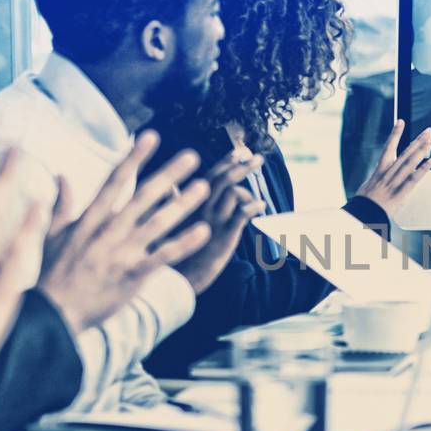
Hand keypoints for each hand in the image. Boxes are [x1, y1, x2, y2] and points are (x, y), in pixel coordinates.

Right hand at [39, 131, 213, 333]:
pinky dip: (184, 243)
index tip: (151, 137)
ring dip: (183, 204)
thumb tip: (61, 175)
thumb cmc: (50, 274)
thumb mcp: (51, 234)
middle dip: (169, 174)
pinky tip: (204, 231)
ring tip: (204, 187)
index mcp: (90, 218)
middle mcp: (108, 230)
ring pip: (159, 222)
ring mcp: (122, 252)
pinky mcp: (133, 275)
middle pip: (144, 195)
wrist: (51, 313)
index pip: (115, 180)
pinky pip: (164, 255)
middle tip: (192, 156)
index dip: (134, 157)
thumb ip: (61, 203)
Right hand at [172, 124, 268, 291]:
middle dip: (241, 164)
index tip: (241, 151)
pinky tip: (262, 205)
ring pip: (232, 191)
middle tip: (257, 156)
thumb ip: (172, 203)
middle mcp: (200, 208)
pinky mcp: (223, 236)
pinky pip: (241, 215)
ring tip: (259, 177)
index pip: (211, 175)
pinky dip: (253, 207)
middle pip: (223, 178)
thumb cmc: (174, 252)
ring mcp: (212, 221)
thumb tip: (169, 186)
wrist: (176, 280)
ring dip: (247, 183)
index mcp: (190, 204)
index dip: (227, 161)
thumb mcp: (169, 224)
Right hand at [354, 119, 430, 215]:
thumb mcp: (368, 188)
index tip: (401, 121)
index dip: (394, 134)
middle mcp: (388, 173)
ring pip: (410, 162)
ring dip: (422, 150)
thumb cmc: (364, 204)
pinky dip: (424, 169)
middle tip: (428, 130)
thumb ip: (377, 180)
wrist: (362, 215)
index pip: (388, 147)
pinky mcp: (400, 193)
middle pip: (405, 153)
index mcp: (380, 170)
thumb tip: (380, 176)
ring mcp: (394, 182)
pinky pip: (414, 178)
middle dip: (417, 141)